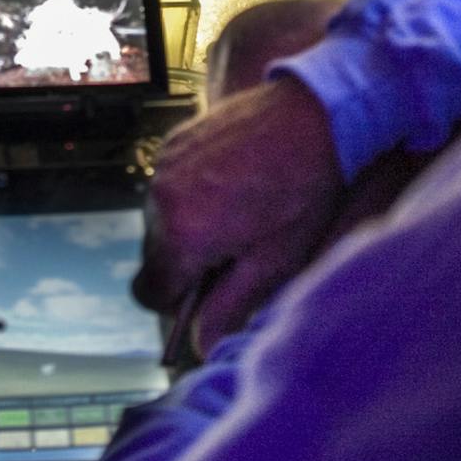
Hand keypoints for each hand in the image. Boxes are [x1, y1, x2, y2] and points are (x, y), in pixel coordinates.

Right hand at [133, 75, 342, 358]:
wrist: (311, 116)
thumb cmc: (301, 190)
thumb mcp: (273, 260)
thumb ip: (230, 305)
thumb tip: (201, 345)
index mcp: (184, 238)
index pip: (149, 293)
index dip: (175, 302)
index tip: (203, 293)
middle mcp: (161, 201)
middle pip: (154, 256)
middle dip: (185, 261)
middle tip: (233, 249)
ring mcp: (163, 167)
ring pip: (159, 219)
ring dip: (186, 225)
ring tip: (235, 211)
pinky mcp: (172, 142)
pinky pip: (167, 183)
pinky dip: (189, 192)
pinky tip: (229, 183)